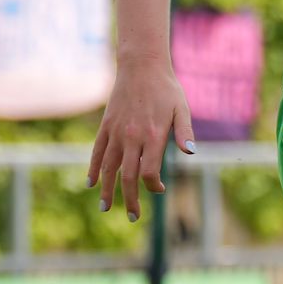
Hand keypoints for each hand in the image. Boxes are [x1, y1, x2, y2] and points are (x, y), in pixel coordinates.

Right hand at [87, 55, 194, 221]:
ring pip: (108, 167)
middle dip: (130, 199)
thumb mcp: (182, 109)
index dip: (153, 186)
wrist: (141, 66)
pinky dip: (93, 168)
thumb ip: (185, 132)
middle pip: (128, 176)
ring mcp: (116, 132)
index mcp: (153, 135)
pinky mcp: (106, 126)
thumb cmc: (167, 89)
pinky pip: (96, 151)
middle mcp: (132, 137)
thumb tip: (191, 152)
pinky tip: (91, 183)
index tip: (160, 189)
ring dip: (106, 189)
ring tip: (105, 208)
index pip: (149, 172)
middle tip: (132, 217)